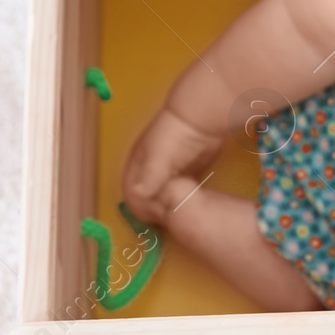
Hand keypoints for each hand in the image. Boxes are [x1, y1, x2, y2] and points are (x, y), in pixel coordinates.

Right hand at [121, 106, 226, 225]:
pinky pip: (180, 195)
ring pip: (164, 199)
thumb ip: (150, 175)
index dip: (142, 207)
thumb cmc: (176, 134)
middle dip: (158, 209)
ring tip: (184, 208)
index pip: (132, 196)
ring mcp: (168, 174)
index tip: (158, 215)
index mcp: (138, 167)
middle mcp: (150, 172)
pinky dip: (184, 201)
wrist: (202, 118)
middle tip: (174, 213)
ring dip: (171, 206)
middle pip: (148, 200)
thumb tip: (138, 194)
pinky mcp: (186, 176)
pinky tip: (193, 202)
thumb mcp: (160, 154)